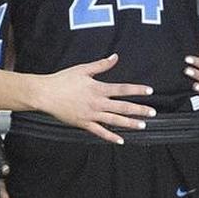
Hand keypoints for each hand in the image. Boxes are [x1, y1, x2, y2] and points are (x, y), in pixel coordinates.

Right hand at [39, 54, 156, 143]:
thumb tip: (115, 57)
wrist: (45, 94)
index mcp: (98, 88)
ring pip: (114, 120)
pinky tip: (120, 140)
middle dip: (139, 110)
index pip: (122, 89)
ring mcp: (91, 115)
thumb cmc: (63, 80)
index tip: (150, 91)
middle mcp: (97, 103)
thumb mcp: (83, 69)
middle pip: (123, 107)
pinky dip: (111, 137)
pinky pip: (100, 132)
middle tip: (153, 113)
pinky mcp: (83, 124)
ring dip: (130, 124)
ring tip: (143, 125)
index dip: (137, 90)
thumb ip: (101, 65)